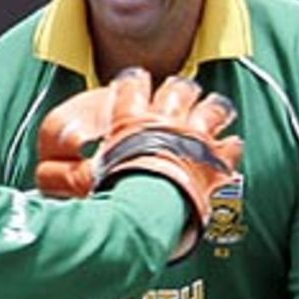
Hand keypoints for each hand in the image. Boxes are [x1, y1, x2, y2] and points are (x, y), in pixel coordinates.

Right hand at [36, 70, 241, 239]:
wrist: (139, 216)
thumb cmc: (102, 196)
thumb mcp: (65, 171)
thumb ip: (66, 149)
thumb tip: (75, 149)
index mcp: (129, 117)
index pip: (132, 86)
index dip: (134, 83)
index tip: (135, 82)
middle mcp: (163, 120)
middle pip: (178, 90)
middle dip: (181, 90)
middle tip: (183, 90)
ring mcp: (193, 137)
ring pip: (211, 108)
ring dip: (214, 108)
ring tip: (219, 108)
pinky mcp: (215, 161)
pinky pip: (230, 147)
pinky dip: (231, 147)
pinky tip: (233, 147)